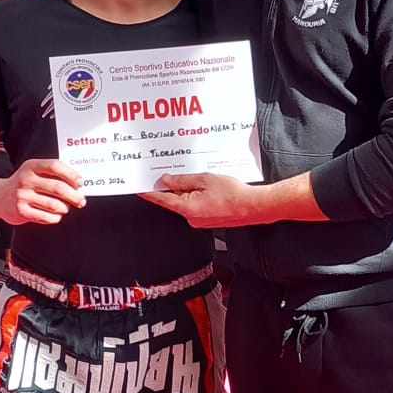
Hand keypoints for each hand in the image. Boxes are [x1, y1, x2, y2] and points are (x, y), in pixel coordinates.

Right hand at [0, 157, 85, 225]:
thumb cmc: (24, 184)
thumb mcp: (33, 172)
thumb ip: (52, 174)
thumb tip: (78, 183)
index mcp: (31, 166)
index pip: (55, 166)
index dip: (71, 174)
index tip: (80, 183)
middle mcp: (25, 179)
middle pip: (57, 188)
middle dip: (74, 196)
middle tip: (81, 201)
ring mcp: (22, 196)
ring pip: (54, 205)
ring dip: (65, 208)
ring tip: (66, 208)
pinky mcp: (21, 211)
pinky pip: (46, 217)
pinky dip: (55, 218)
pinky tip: (56, 216)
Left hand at [142, 172, 261, 228]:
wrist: (253, 207)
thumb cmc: (234, 194)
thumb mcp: (205, 180)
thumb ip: (183, 180)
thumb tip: (166, 180)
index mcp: (187, 208)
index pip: (162, 199)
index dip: (148, 192)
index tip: (138, 187)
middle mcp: (191, 217)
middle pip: (174, 199)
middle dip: (172, 186)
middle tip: (171, 171)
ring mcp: (199, 220)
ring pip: (186, 201)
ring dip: (187, 189)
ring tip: (197, 177)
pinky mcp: (207, 219)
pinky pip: (196, 205)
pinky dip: (196, 195)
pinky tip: (205, 187)